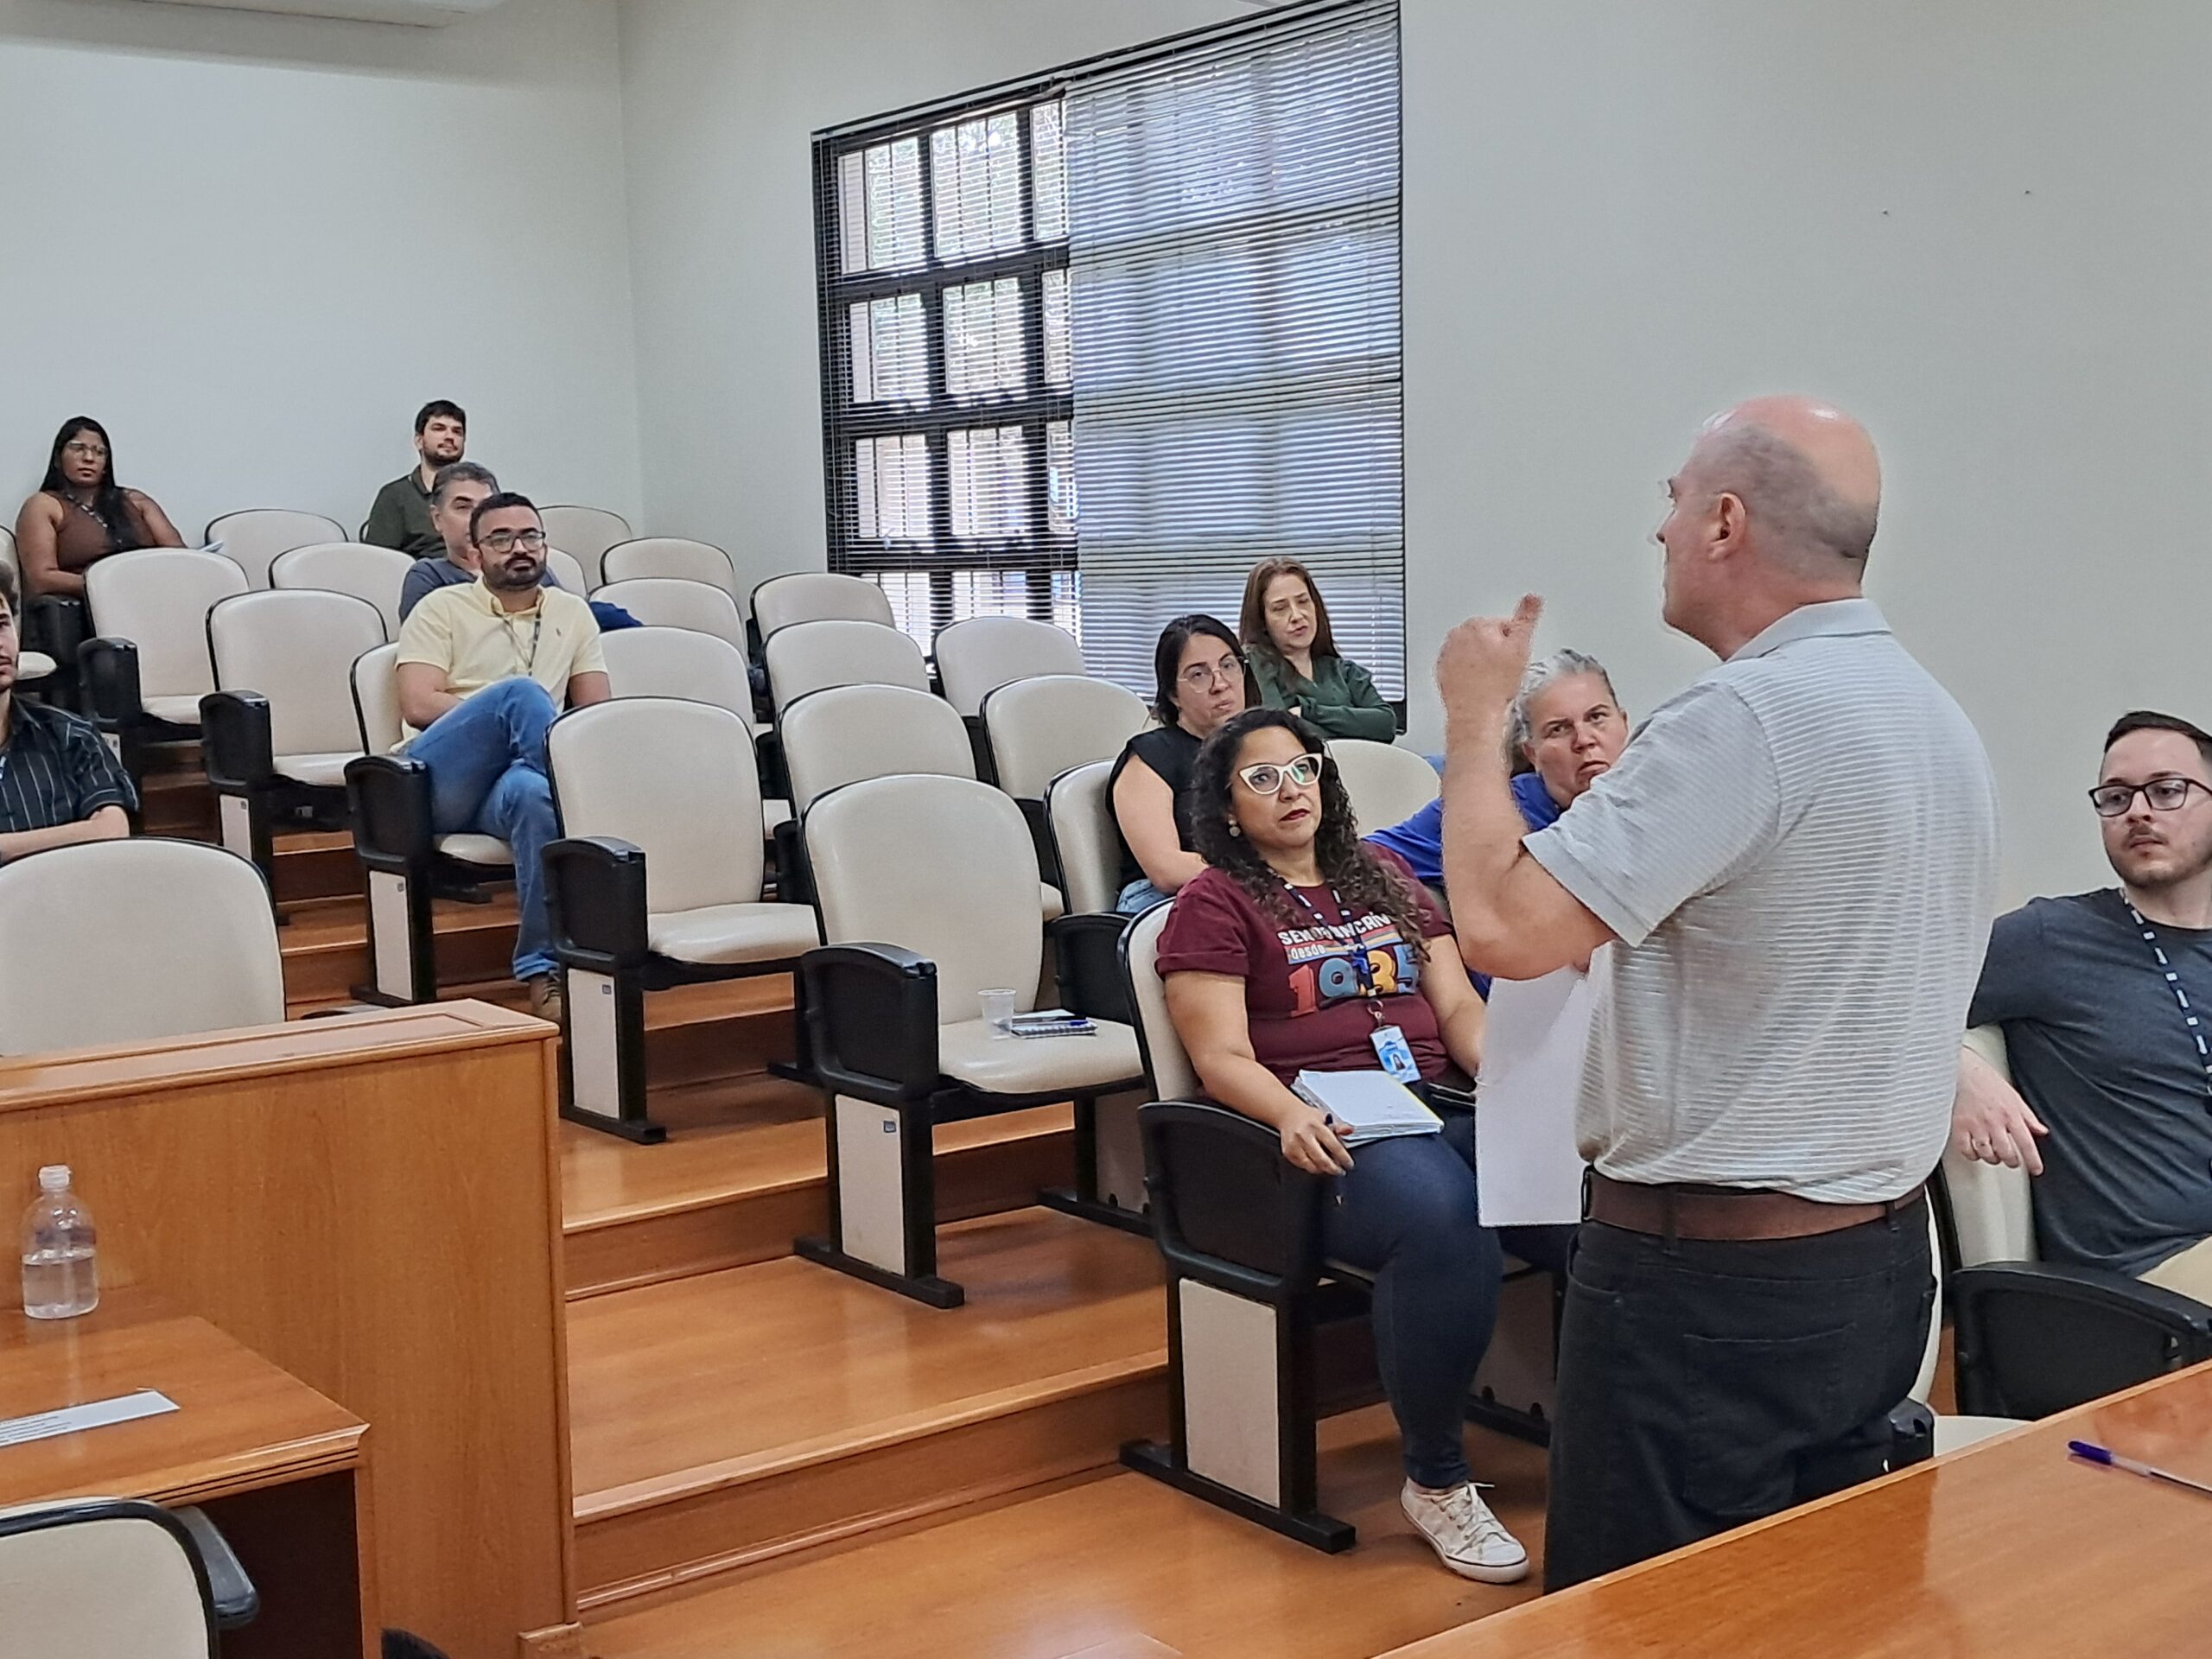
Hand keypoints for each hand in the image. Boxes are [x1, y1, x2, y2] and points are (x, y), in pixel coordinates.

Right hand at [1279, 1105, 1353, 1175]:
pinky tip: (1317, 1165)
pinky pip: (1303, 1166)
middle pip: (1322, 1159)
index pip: (1334, 1146)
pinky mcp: (1288, 1152)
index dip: (1343, 1158)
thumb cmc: (1308, 1117)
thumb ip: (1338, 1127)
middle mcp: (1304, 1136)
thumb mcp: (1324, 1117)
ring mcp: (1295, 1145)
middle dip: (1333, 1169)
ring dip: (1323, 1170)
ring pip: (1311, 1166)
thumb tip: (1349, 1130)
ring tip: (1329, 1168)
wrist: (1287, 1115)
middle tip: (1340, 1171)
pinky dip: (1312, 1168)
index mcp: (1316, 1126)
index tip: (1349, 1164)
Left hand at [1437, 594, 1543, 724]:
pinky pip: (1459, 667)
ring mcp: (1447, 653)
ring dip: (1481, 662)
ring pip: (1472, 652)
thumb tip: (1533, 598)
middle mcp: (1457, 635)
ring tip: (1490, 679)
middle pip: (1486, 638)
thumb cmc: (1495, 685)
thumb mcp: (1520, 647)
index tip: (1512, 659)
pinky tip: (1477, 684)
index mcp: (1477, 624)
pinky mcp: (1442, 670)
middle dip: (1496, 651)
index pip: (1503, 626)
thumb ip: (1527, 618)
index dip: (1513, 644)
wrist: (1475, 712)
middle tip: (1503, 671)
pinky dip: (1467, 673)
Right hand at [1951, 1056, 2046, 1174]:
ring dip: (1992, 1158)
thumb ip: (2028, 1117)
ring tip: (1993, 1154)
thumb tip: (2041, 1131)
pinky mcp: (1959, 1126)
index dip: (2033, 1161)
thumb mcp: (2014, 1097)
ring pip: (1987, 1154)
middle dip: (2011, 1161)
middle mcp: (1994, 1122)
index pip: (2026, 1143)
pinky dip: (1972, 1155)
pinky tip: (1975, 1150)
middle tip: (2011, 1159)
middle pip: (2007, 1153)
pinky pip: (1966, 1150)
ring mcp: (1975, 1125)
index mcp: (2011, 1114)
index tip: (2036, 1170)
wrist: (1961, 1070)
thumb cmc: (1986, 1081)